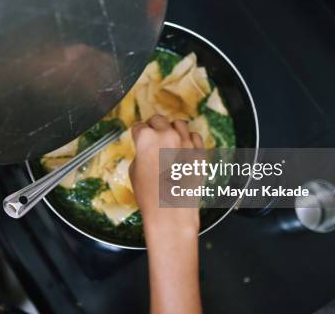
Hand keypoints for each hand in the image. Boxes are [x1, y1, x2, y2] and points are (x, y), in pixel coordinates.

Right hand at [129, 115, 202, 237]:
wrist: (172, 213)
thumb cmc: (149, 195)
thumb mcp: (134, 171)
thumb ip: (141, 153)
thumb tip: (147, 149)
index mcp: (146, 138)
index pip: (139, 126)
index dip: (137, 134)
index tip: (139, 139)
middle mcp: (167, 135)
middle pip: (158, 119)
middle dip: (153, 127)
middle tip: (152, 138)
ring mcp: (186, 142)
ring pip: (179, 124)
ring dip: (172, 130)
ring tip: (169, 142)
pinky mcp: (200, 152)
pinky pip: (195, 137)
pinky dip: (189, 140)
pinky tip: (183, 150)